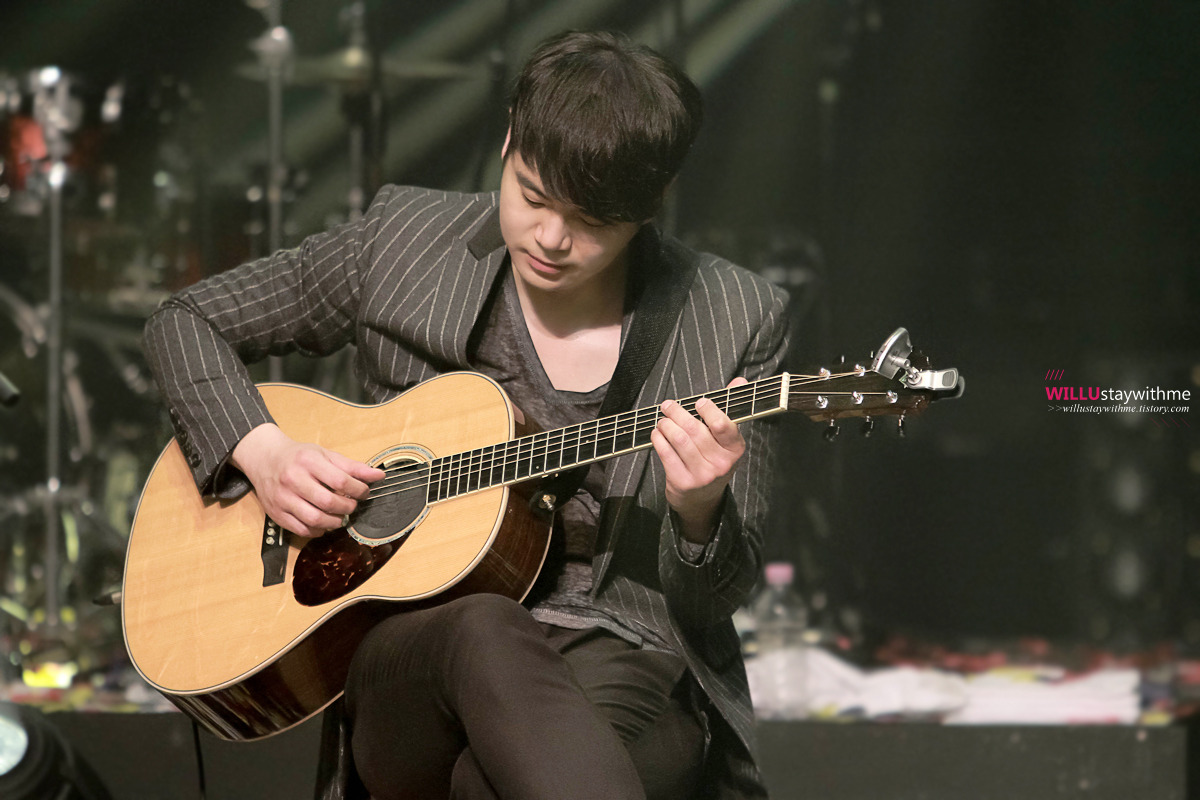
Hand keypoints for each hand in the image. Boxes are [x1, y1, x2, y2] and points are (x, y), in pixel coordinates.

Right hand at [231, 423, 385, 537]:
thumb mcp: (325, 455)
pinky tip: (324, 522)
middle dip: (347, 507)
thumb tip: (379, 476)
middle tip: (352, 505)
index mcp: (307, 462)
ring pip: (315, 519)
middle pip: (328, 502)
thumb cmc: (298, 457)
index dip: (358, 490)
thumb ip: (352, 467)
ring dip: (335, 522)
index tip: (364, 492)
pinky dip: (318, 530)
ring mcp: (282, 498)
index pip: (340, 481)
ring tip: (340, 515)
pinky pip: (302, 530)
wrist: (264, 459)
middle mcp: (292, 480)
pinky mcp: (276, 514)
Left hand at [650, 377, 747, 543]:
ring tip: (662, 420)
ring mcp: (702, 475)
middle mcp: (721, 464)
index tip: (698, 402)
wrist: (701, 498)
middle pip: (696, 430)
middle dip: (678, 413)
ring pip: (679, 440)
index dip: (710, 410)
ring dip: (666, 425)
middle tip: (668, 405)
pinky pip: (666, 454)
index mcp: (735, 449)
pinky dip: (658, 439)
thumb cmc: (712, 459)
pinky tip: (657, 433)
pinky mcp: (682, 482)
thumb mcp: (725, 439)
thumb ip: (729, 408)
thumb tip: (739, 381)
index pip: (724, 425)